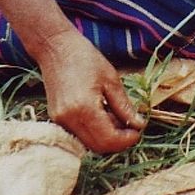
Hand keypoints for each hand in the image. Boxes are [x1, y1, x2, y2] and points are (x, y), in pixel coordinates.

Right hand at [37, 27, 145, 153]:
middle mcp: (69, 119)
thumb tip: (139, 124)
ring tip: (118, 118)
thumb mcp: (110, 78)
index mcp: (84, 108)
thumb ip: (124, 106)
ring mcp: (60, 121)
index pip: (109, 139)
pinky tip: (103, 115)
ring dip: (106, 137)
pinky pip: (79, 134)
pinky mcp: (56, 118)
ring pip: (88, 143)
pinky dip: (94, 131)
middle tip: (131, 128)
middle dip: (118, 142)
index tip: (138, 131)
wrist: (56, 47)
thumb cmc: (85, 57)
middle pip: (98, 146)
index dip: (126, 140)